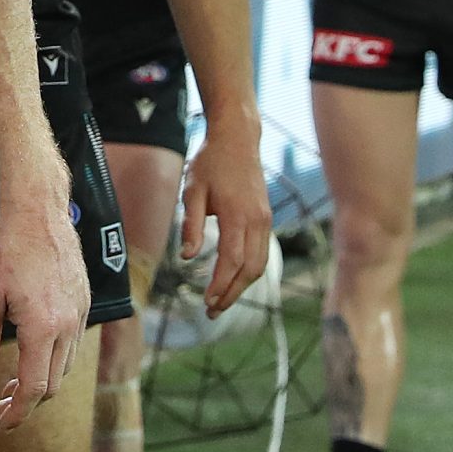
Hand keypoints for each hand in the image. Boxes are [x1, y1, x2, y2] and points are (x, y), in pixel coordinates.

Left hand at [0, 190, 88, 431]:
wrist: (38, 209)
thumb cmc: (7, 248)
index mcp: (42, 328)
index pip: (35, 388)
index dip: (18, 412)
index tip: (2, 423)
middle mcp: (68, 325)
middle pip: (53, 383)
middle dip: (27, 401)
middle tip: (0, 406)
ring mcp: (79, 313)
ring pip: (65, 364)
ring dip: (41, 380)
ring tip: (13, 382)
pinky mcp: (83, 301)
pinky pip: (72, 341)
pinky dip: (53, 357)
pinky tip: (32, 350)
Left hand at [179, 115, 270, 315]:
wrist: (238, 139)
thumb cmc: (210, 162)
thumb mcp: (192, 190)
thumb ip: (190, 224)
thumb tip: (187, 257)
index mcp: (237, 214)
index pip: (231, 261)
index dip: (220, 285)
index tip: (206, 303)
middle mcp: (257, 220)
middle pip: (250, 270)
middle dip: (232, 294)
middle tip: (212, 312)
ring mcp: (265, 220)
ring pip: (259, 264)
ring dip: (242, 286)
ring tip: (221, 301)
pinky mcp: (266, 218)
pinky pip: (262, 252)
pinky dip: (249, 271)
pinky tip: (233, 279)